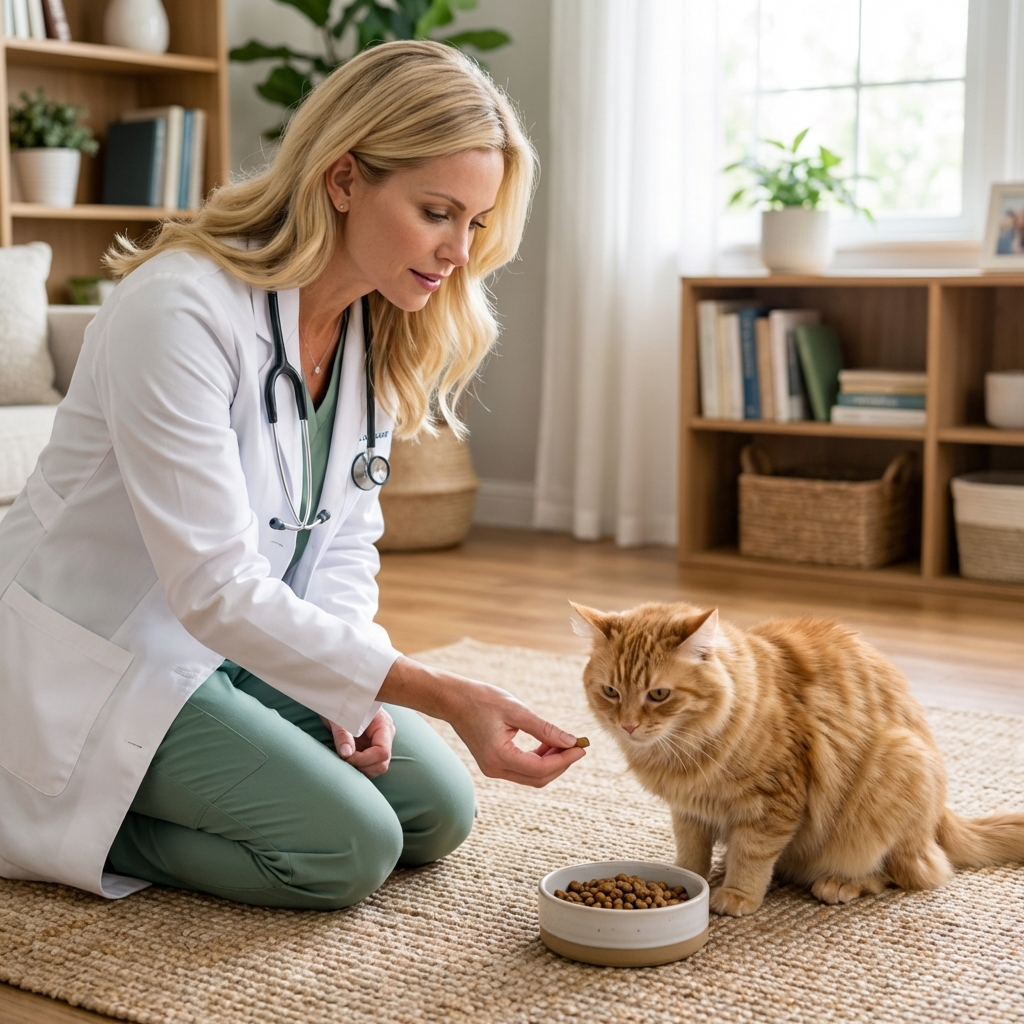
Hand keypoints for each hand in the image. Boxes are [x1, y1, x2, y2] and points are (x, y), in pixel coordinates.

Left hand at [322, 707, 394, 778]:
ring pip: (377, 768)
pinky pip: (370, 766)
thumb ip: (343, 735)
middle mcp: (385, 736)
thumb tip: (346, 754)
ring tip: (344, 760)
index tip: (346, 757)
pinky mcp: (371, 749)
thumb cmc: (341, 704)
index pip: (382, 751)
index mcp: (383, 724)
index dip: (364, 759)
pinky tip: (347, 761)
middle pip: (382, 763)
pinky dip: (358, 768)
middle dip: (363, 767)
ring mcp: (379, 743)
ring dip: (360, 770)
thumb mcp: (339, 717)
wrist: (339, 699)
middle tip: (344, 760)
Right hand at [376, 657, 585, 788]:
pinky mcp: (493, 764)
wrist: (453, 700)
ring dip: (551, 762)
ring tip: (563, 741)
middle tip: (577, 745)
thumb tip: (570, 740)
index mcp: (500, 757)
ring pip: (532, 776)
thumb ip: (545, 729)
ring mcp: (493, 769)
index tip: (582, 747)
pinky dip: (539, 760)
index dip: (565, 760)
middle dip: (561, 764)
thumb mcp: (517, 710)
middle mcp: (495, 769)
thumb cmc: (482, 700)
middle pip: (538, 778)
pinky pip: (523, 769)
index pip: (541, 769)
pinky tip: (547, 743)